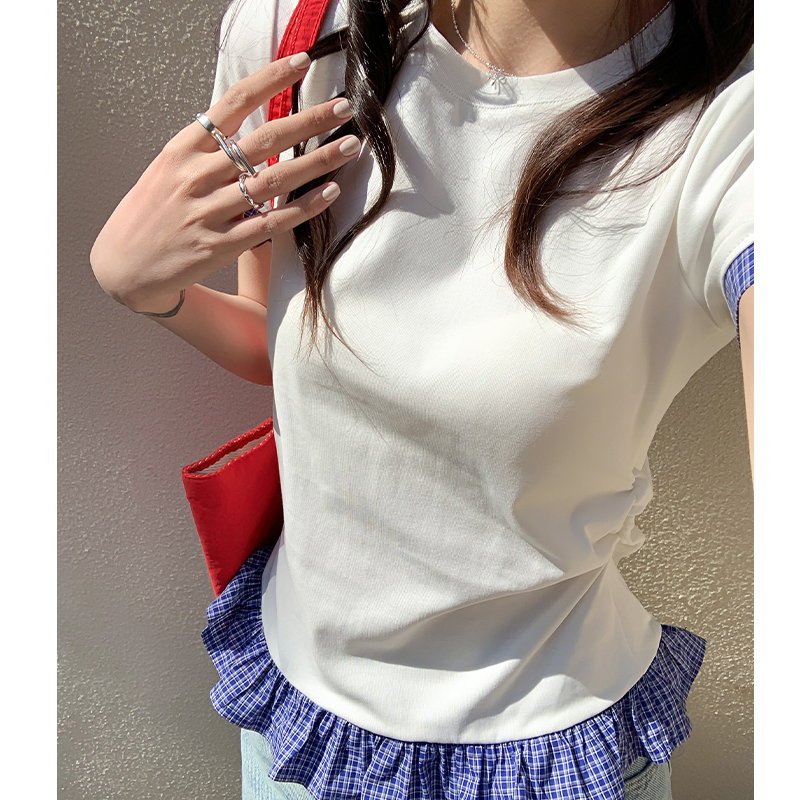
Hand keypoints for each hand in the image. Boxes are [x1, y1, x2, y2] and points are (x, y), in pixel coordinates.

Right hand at [90, 52, 358, 311]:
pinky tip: (328, 192)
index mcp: (183, 148)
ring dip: (317, 161)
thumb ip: (206, 148)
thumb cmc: (150, 213)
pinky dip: (303, 208)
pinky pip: (271, 222)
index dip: (270, 79)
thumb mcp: (168, 168)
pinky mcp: (220, 245)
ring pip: (273, 180)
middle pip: (262, 139)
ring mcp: (209, 211)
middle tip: (343, 107)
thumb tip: (248, 125)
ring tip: (350, 146)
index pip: (233, 102)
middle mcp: (196, 175)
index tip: (302, 62)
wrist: (123, 266)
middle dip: (309, 120)